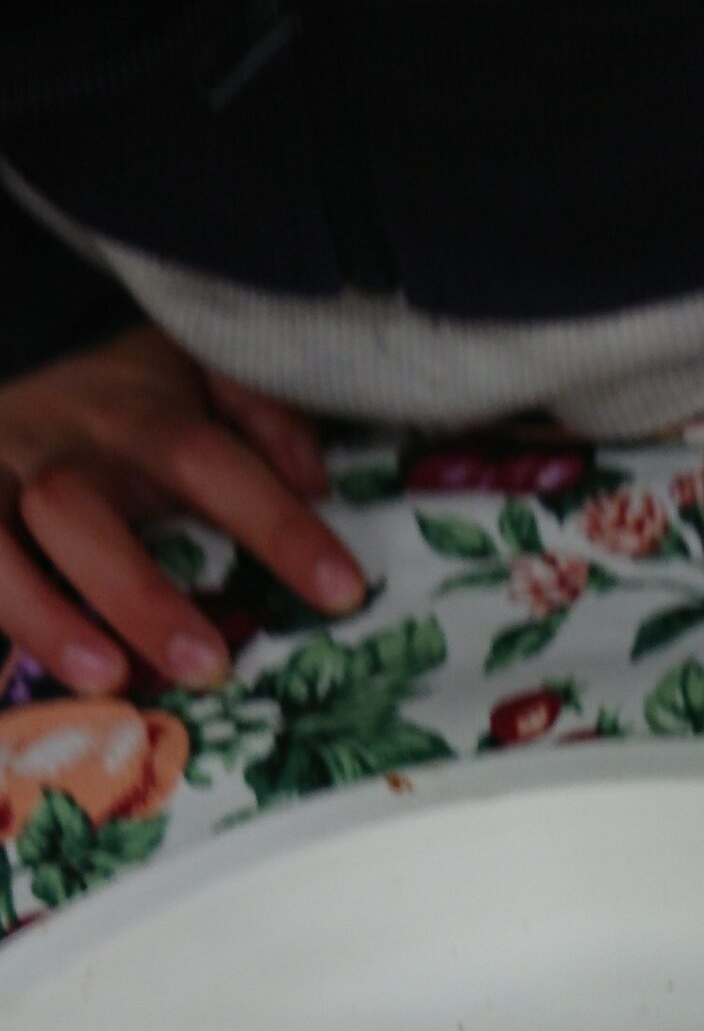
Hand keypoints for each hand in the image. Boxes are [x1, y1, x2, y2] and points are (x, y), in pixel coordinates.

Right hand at [0, 326, 366, 693]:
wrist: (12, 336)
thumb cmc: (123, 382)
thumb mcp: (197, 368)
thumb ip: (261, 412)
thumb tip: (317, 480)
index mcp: (134, 411)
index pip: (210, 462)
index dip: (275, 526)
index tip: (342, 591)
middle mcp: (57, 447)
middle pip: (81, 511)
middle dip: (141, 594)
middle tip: (209, 667)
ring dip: (46, 616)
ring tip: (107, 681)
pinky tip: (1, 694)